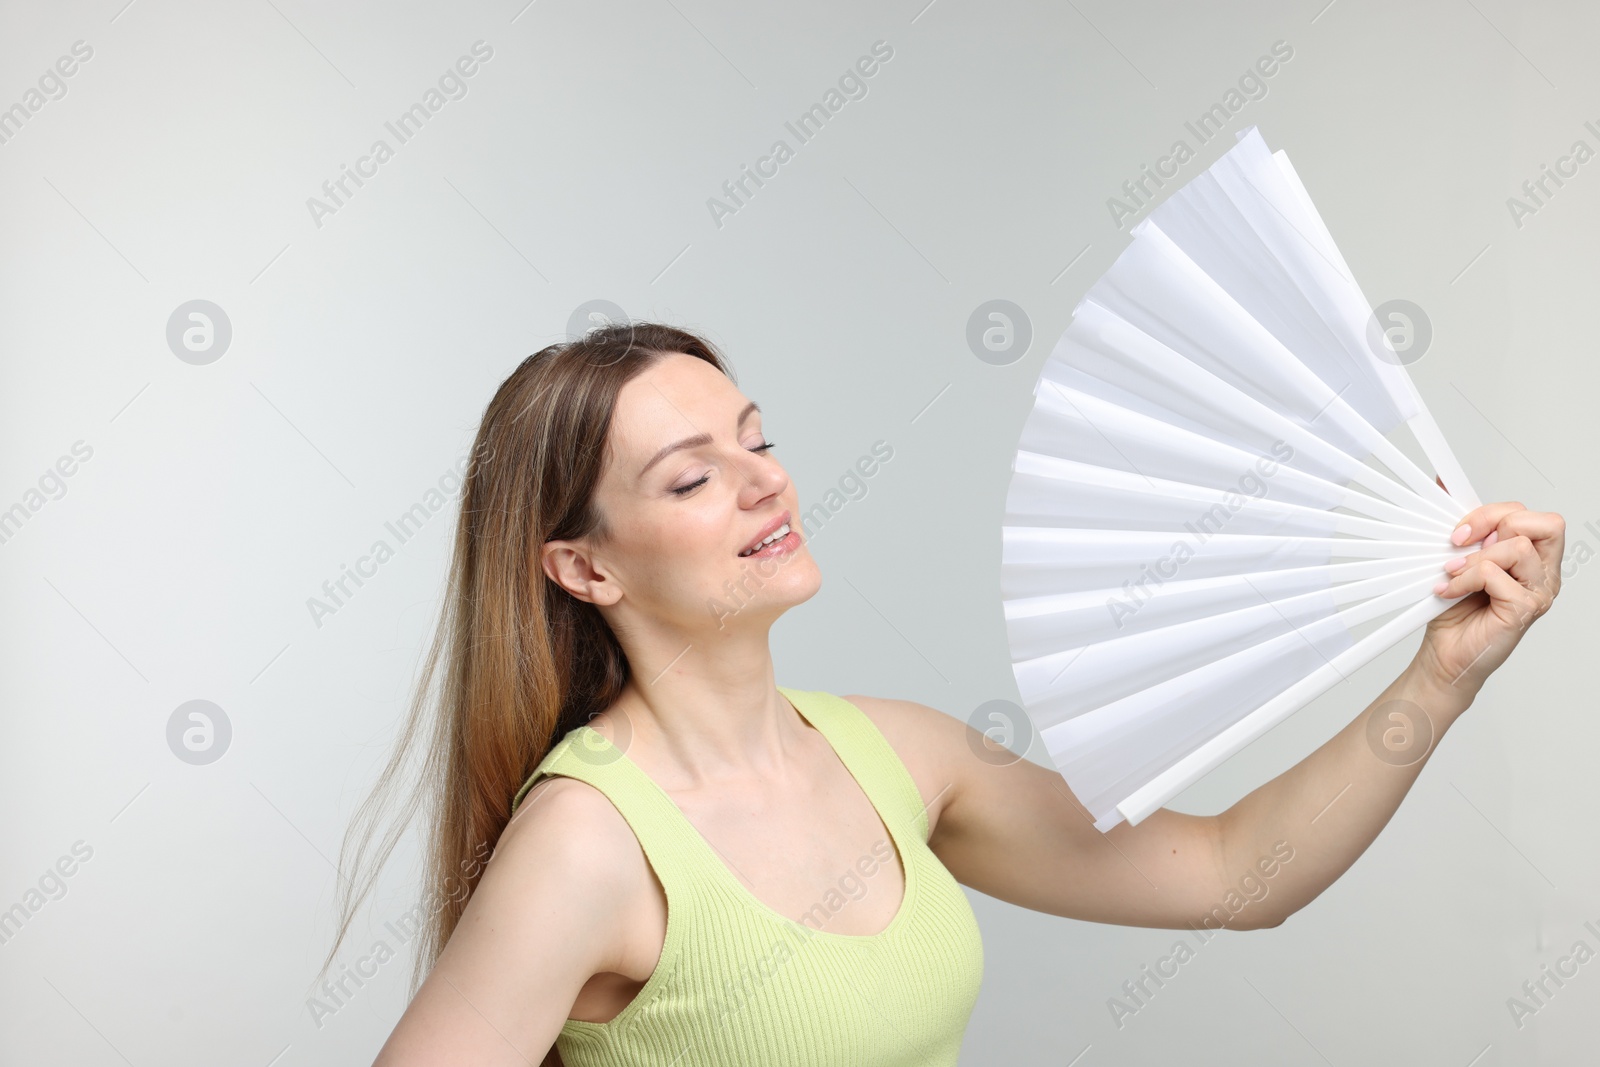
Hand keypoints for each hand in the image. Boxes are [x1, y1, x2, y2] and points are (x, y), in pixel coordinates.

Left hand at [1416, 500, 1564, 697]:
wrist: (1444, 655)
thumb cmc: (1454, 611)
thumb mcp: (1454, 558)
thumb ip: (1460, 525)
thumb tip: (1441, 482)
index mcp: (1531, 557)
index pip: (1530, 515)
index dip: (1492, 513)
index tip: (1459, 530)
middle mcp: (1543, 573)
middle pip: (1545, 522)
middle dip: (1493, 523)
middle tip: (1460, 544)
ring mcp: (1539, 592)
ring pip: (1518, 546)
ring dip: (1474, 558)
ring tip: (1452, 574)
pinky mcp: (1524, 609)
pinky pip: (1497, 575)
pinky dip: (1466, 579)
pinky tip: (1450, 591)